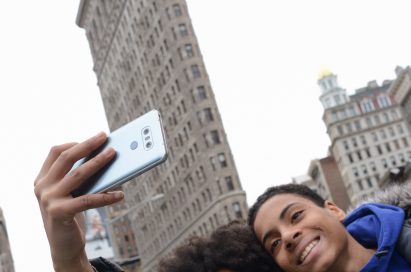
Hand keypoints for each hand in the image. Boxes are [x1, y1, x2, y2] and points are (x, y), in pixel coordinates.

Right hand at [34, 132, 123, 271]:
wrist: (63, 246)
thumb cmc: (71, 214)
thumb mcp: (70, 193)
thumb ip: (79, 177)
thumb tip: (107, 157)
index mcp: (42, 179)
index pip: (56, 152)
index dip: (76, 143)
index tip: (95, 138)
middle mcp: (42, 186)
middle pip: (66, 158)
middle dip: (87, 145)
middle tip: (104, 137)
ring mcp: (49, 199)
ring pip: (78, 174)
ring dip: (98, 162)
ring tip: (113, 154)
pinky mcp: (59, 213)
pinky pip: (88, 199)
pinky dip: (106, 196)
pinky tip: (120, 194)